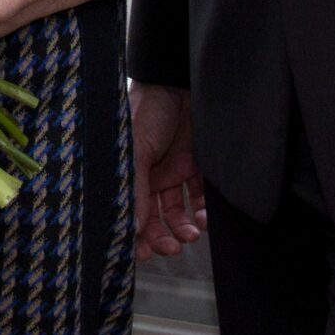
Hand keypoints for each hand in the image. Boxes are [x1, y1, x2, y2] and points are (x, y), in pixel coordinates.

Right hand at [129, 83, 205, 259]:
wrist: (178, 79)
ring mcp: (174, 170)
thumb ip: (135, 188)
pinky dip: (204, 211)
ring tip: (192, 234)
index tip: (142, 254)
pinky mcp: (197, 164)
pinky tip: (206, 219)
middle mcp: (150, 176)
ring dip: (184, 228)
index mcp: (129, 173)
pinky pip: (201, 196)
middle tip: (172, 247)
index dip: (134, 235)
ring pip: (178, 211)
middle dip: (162, 236)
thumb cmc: (146, 108)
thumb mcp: (136, 149)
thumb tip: (130, 228)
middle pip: (154, 217)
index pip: (129, 211)